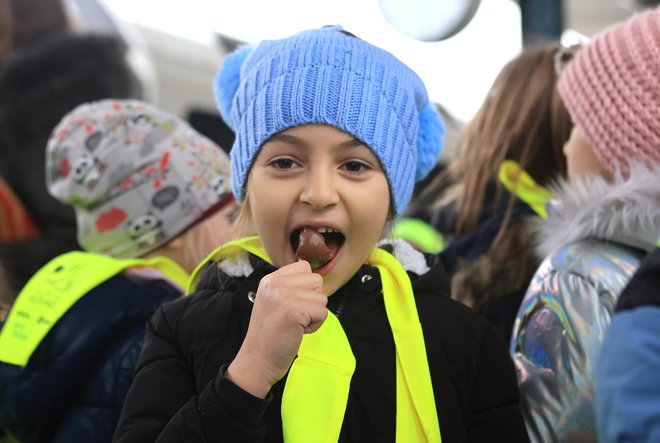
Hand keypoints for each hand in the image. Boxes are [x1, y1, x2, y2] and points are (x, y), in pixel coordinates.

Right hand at [226, 260, 327, 397]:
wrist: (257, 360)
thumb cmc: (270, 335)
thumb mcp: (274, 301)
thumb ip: (291, 287)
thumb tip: (317, 278)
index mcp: (270, 279)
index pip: (304, 267)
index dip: (306, 288)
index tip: (292, 305)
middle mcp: (275, 283)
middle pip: (317, 281)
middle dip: (312, 301)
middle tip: (294, 316)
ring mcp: (284, 296)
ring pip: (322, 298)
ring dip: (313, 315)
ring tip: (294, 325)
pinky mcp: (294, 311)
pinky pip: (322, 313)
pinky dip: (314, 326)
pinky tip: (297, 331)